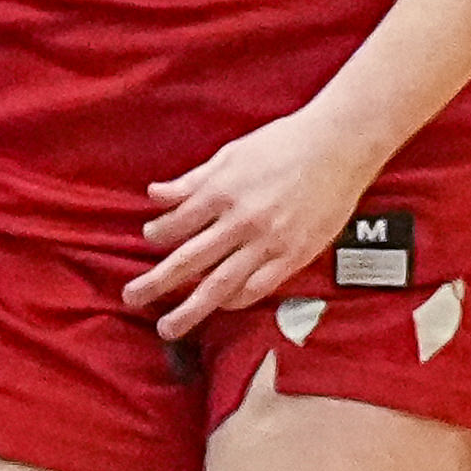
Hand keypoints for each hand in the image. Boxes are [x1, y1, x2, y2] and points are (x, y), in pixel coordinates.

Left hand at [128, 102, 380, 337]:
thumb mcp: (230, 155)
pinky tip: (220, 307)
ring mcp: (268, 241)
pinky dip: (235, 300)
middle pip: (190, 260)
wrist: (339, 145)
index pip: (176, 223)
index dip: (158, 233)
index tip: (151, 239)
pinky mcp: (294, 255)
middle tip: (132, 298)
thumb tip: (156, 195)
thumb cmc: (284, 143)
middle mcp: (240, 220)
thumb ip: (192, 180)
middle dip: (157, 283)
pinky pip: (258, 287)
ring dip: (191, 307)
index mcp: (222, 191)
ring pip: (220, 283)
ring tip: (168, 326)